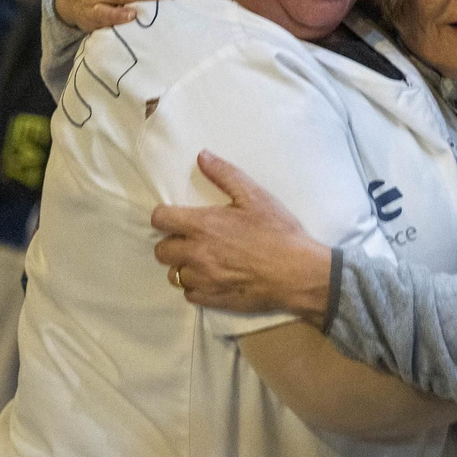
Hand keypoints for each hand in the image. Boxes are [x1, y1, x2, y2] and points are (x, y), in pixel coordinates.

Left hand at [151, 151, 332, 321]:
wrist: (297, 273)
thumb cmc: (277, 232)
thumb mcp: (255, 196)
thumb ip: (225, 174)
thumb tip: (202, 156)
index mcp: (203, 225)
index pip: (159, 220)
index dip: (165, 216)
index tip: (178, 217)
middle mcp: (196, 254)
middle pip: (161, 250)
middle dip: (173, 242)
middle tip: (192, 239)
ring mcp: (202, 280)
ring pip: (174, 274)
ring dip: (184, 266)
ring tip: (202, 260)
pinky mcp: (212, 299)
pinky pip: (189, 294)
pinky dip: (197, 286)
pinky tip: (213, 277)